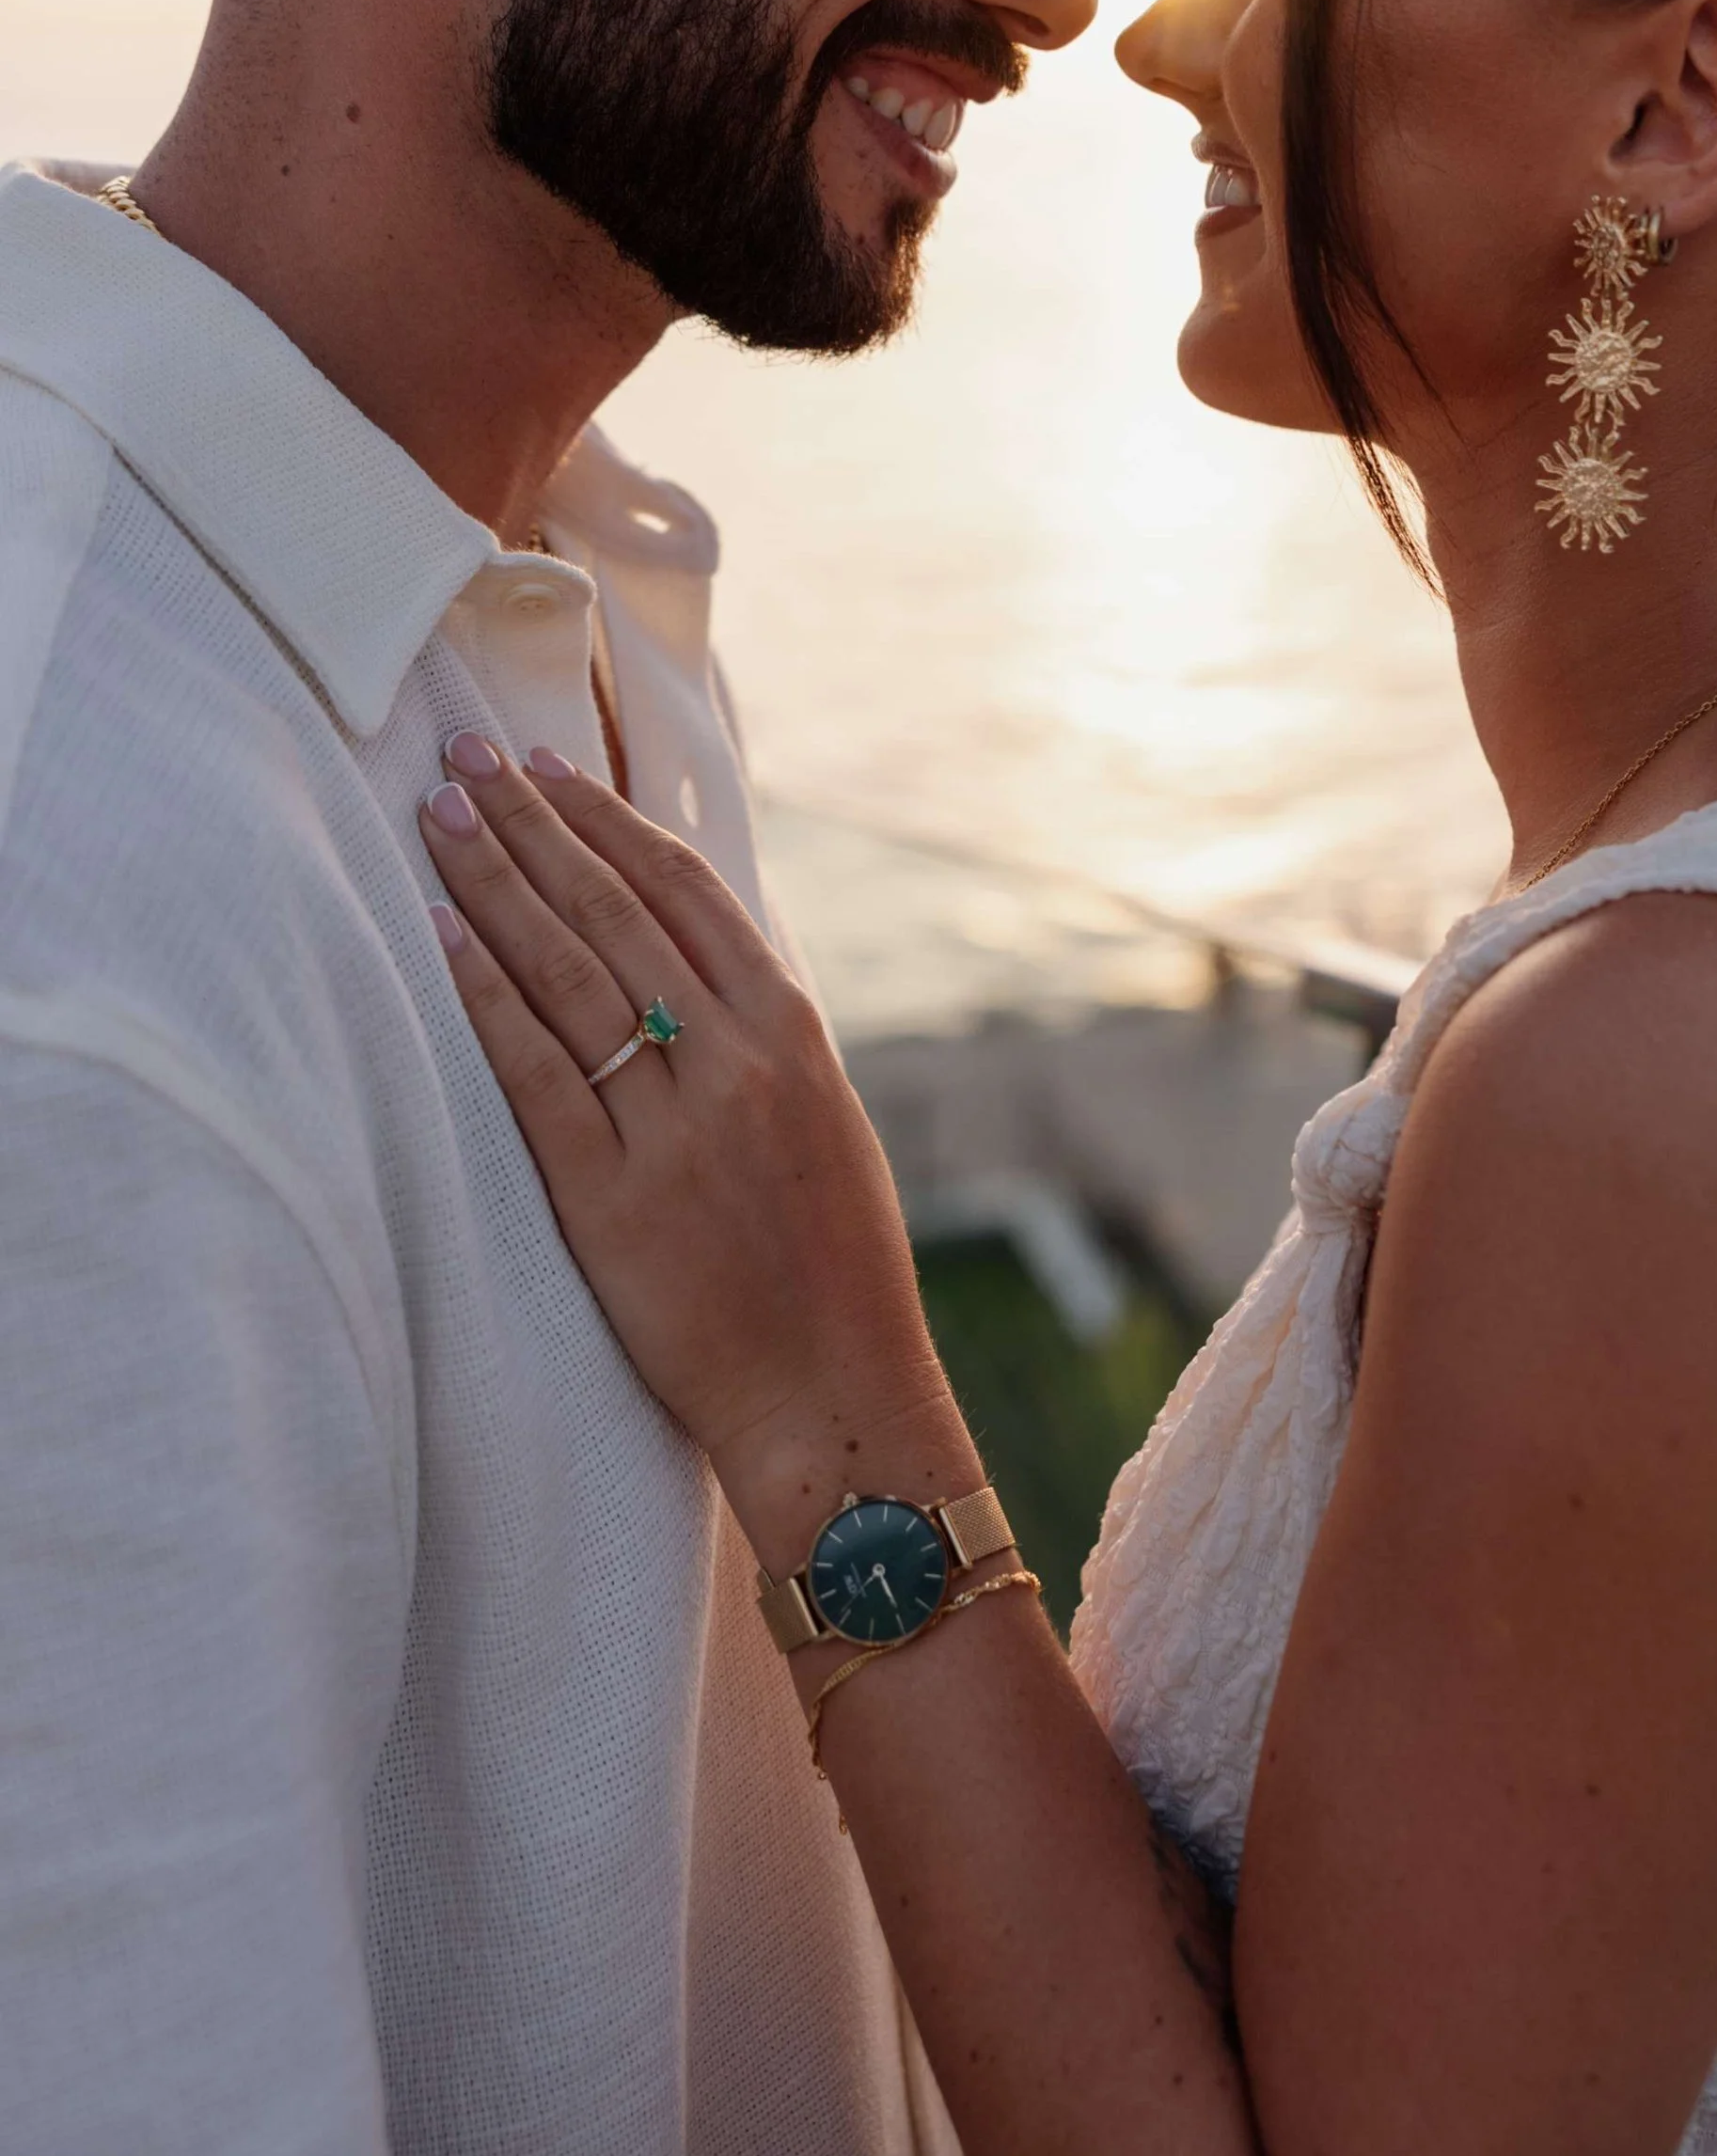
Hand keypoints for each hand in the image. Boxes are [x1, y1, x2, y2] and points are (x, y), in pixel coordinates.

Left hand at [418, 739, 950, 1511]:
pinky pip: (537, 1076)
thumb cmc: (832, 1270)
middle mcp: (736, 1062)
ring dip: (498, 883)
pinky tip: (439, 936)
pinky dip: (485, 997)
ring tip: (440, 816)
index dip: (609, 821)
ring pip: (569, 973)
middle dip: (534, 824)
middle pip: (614, 911)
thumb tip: (687, 958)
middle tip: (465, 757)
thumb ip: (760, 1038)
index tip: (549, 767)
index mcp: (793, 1033)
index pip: (685, 891)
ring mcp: (674, 1128)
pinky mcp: (613, 1200)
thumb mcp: (822, 1122)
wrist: (838, 1399)